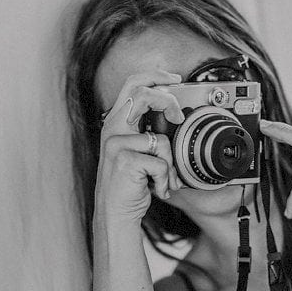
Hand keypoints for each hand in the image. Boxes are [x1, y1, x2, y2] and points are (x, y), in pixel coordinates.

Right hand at [96, 71, 185, 221]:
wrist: (115, 214)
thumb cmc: (129, 185)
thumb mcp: (135, 153)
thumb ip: (146, 133)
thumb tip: (173, 116)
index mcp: (116, 123)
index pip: (132, 84)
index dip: (155, 76)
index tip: (175, 80)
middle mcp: (113, 130)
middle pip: (142, 93)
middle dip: (167, 100)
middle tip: (178, 116)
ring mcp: (117, 144)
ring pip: (162, 140)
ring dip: (170, 165)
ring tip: (164, 179)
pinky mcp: (126, 160)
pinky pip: (162, 163)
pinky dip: (166, 180)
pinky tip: (157, 189)